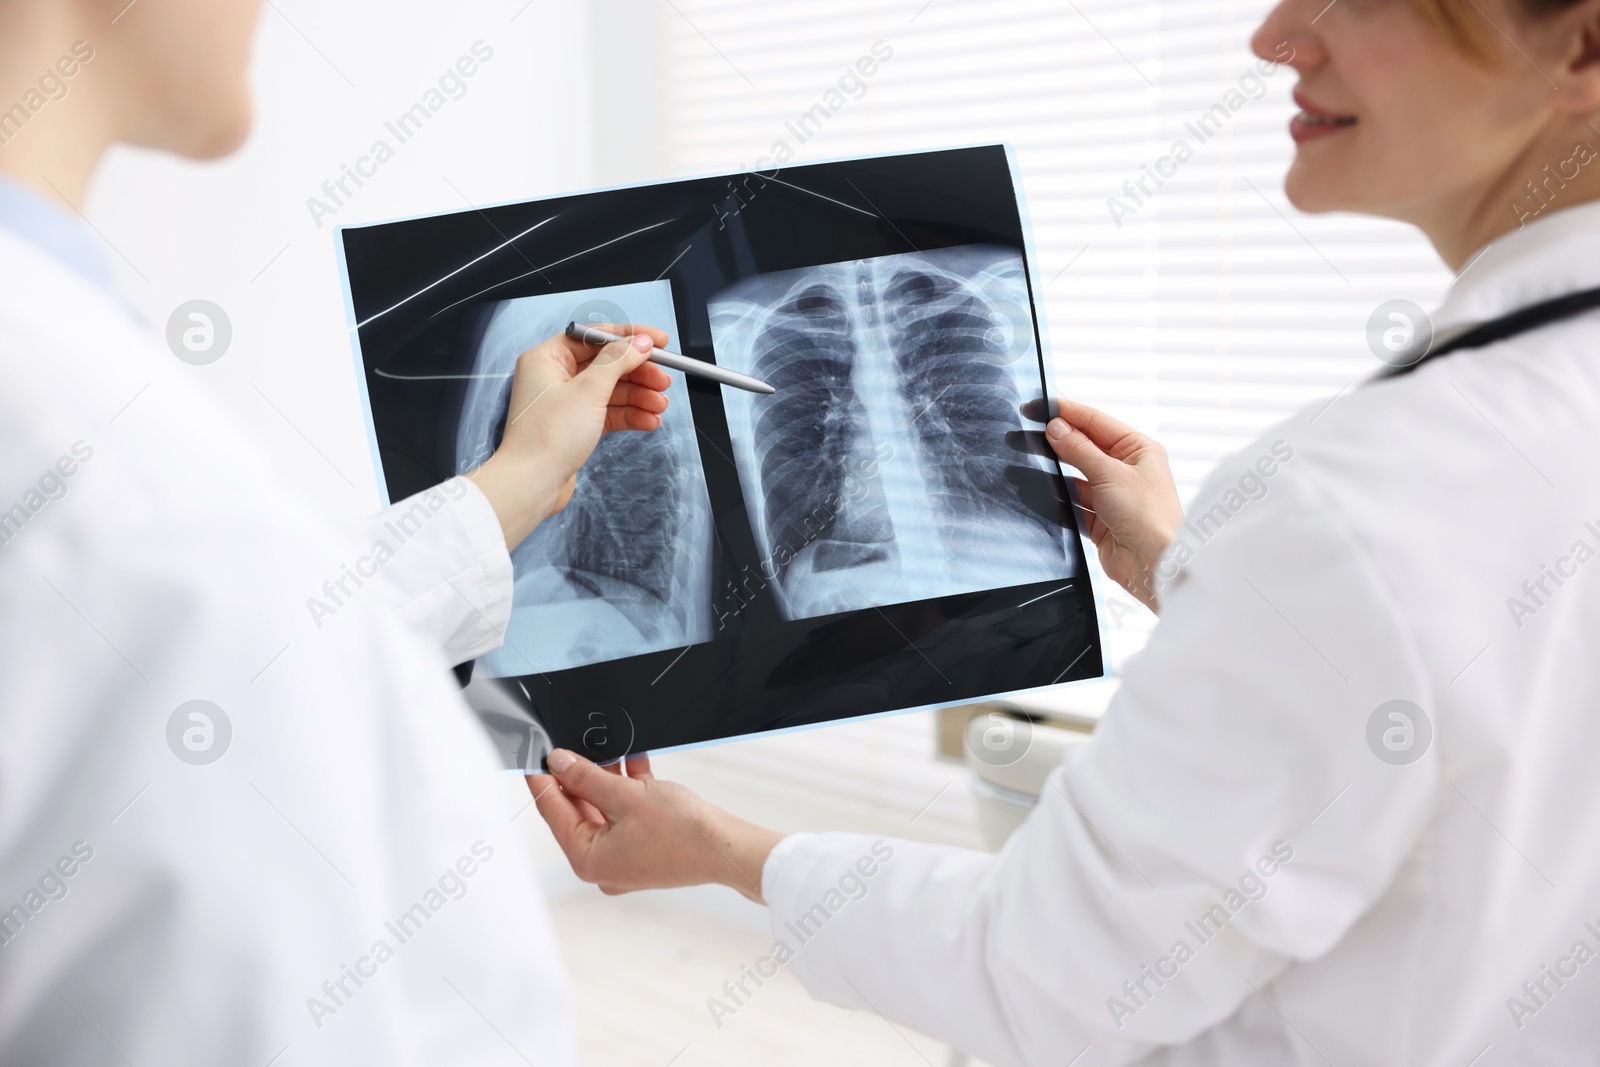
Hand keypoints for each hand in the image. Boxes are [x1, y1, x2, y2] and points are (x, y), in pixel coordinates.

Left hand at [466, 324, 673, 549]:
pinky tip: (649, 421)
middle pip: (607, 364)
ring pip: (611, 390)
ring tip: (660, 405)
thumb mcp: (589, 390)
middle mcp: (554, 377)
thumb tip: (640, 342)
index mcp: (547, 358)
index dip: (629, 337)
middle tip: (663, 380)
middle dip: (638, 373)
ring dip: (639, 396)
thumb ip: (618, 361)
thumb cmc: (545, 438)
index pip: (595, 336)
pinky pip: (608, 413)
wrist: (531, 485)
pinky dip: (629, 415)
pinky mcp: (575, 426)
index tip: (657, 342)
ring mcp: (565, 403)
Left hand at [530, 749, 785, 902]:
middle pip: (578, 810)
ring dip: (606, 777)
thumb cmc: (683, 834)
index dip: (542, 779)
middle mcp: (602, 864)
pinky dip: (627, 789)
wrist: (727, 848)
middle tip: (573, 744)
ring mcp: (624, 857)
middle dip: (580, 775)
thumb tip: (558, 763)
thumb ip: (587, 776)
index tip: (534, 756)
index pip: (553, 812)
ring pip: (603, 809)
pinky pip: (626, 813)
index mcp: (587, 860)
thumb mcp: (626, 796)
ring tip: (606, 747)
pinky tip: (632, 761)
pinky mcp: (643, 847)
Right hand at [1046, 398, 1182, 612]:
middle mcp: (1126, 470)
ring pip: (1075, 475)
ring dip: (1054, 470)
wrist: (1155, 565)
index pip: (1096, 422)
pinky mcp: (1100, 520)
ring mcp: (1112, 495)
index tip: (1039, 406)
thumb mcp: (1111, 474)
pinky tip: (1038, 489)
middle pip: (1084, 447)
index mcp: (1138, 450)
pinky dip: (1057, 497)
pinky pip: (1072, 502)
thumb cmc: (1150, 517)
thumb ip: (1079, 450)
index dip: (1067, 412)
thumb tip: (1055, 428)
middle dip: (1056, 440)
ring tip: (1025, 458)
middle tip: (1026, 430)